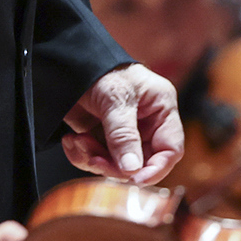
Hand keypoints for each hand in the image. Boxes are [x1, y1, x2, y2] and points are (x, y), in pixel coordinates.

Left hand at [63, 63, 182, 183]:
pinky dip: (82, 156)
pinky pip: (96, 159)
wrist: (70, 61)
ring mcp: (123, 133)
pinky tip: (71, 141)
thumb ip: (123, 135)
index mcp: (161, 109)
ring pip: (116, 165)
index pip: (170, 148)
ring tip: (77, 142)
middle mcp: (146, 123)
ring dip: (94, 159)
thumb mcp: (115, 100)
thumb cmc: (101, 70)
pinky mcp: (101, 137)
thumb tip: (132, 170)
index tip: (135, 179)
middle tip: (94, 159)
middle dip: (115, 165)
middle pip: (141, 162)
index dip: (156, 168)